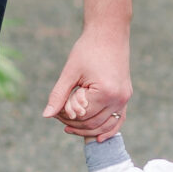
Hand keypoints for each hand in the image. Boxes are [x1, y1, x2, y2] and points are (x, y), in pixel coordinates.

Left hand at [45, 21, 131, 138]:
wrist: (109, 33)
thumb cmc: (88, 49)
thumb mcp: (70, 72)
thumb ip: (59, 95)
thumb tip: (46, 115)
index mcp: (105, 93)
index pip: (81, 116)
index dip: (65, 117)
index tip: (54, 112)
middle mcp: (118, 98)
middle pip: (93, 123)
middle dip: (74, 123)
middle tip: (58, 116)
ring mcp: (124, 98)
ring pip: (104, 125)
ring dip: (87, 128)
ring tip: (69, 126)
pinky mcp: (125, 96)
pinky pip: (118, 119)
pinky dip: (109, 129)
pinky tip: (98, 138)